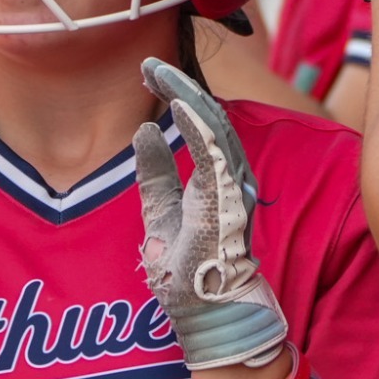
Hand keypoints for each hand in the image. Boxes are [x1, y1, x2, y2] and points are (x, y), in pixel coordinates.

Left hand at [133, 59, 287, 370]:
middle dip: (178, 86)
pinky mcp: (226, 200)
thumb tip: (145, 129)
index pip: (200, 125)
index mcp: (216, 180)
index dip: (176, 95)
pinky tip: (175, 99)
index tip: (147, 74)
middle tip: (148, 64)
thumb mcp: (160, 213)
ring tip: (157, 71)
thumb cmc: (189, 273)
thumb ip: (155, 174)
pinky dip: (196, 123)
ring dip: (184, 95)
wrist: (204, 315)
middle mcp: (231, 179)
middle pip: (209, 118)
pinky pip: (214, 153)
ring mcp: (233, 188)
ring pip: (214, 127)